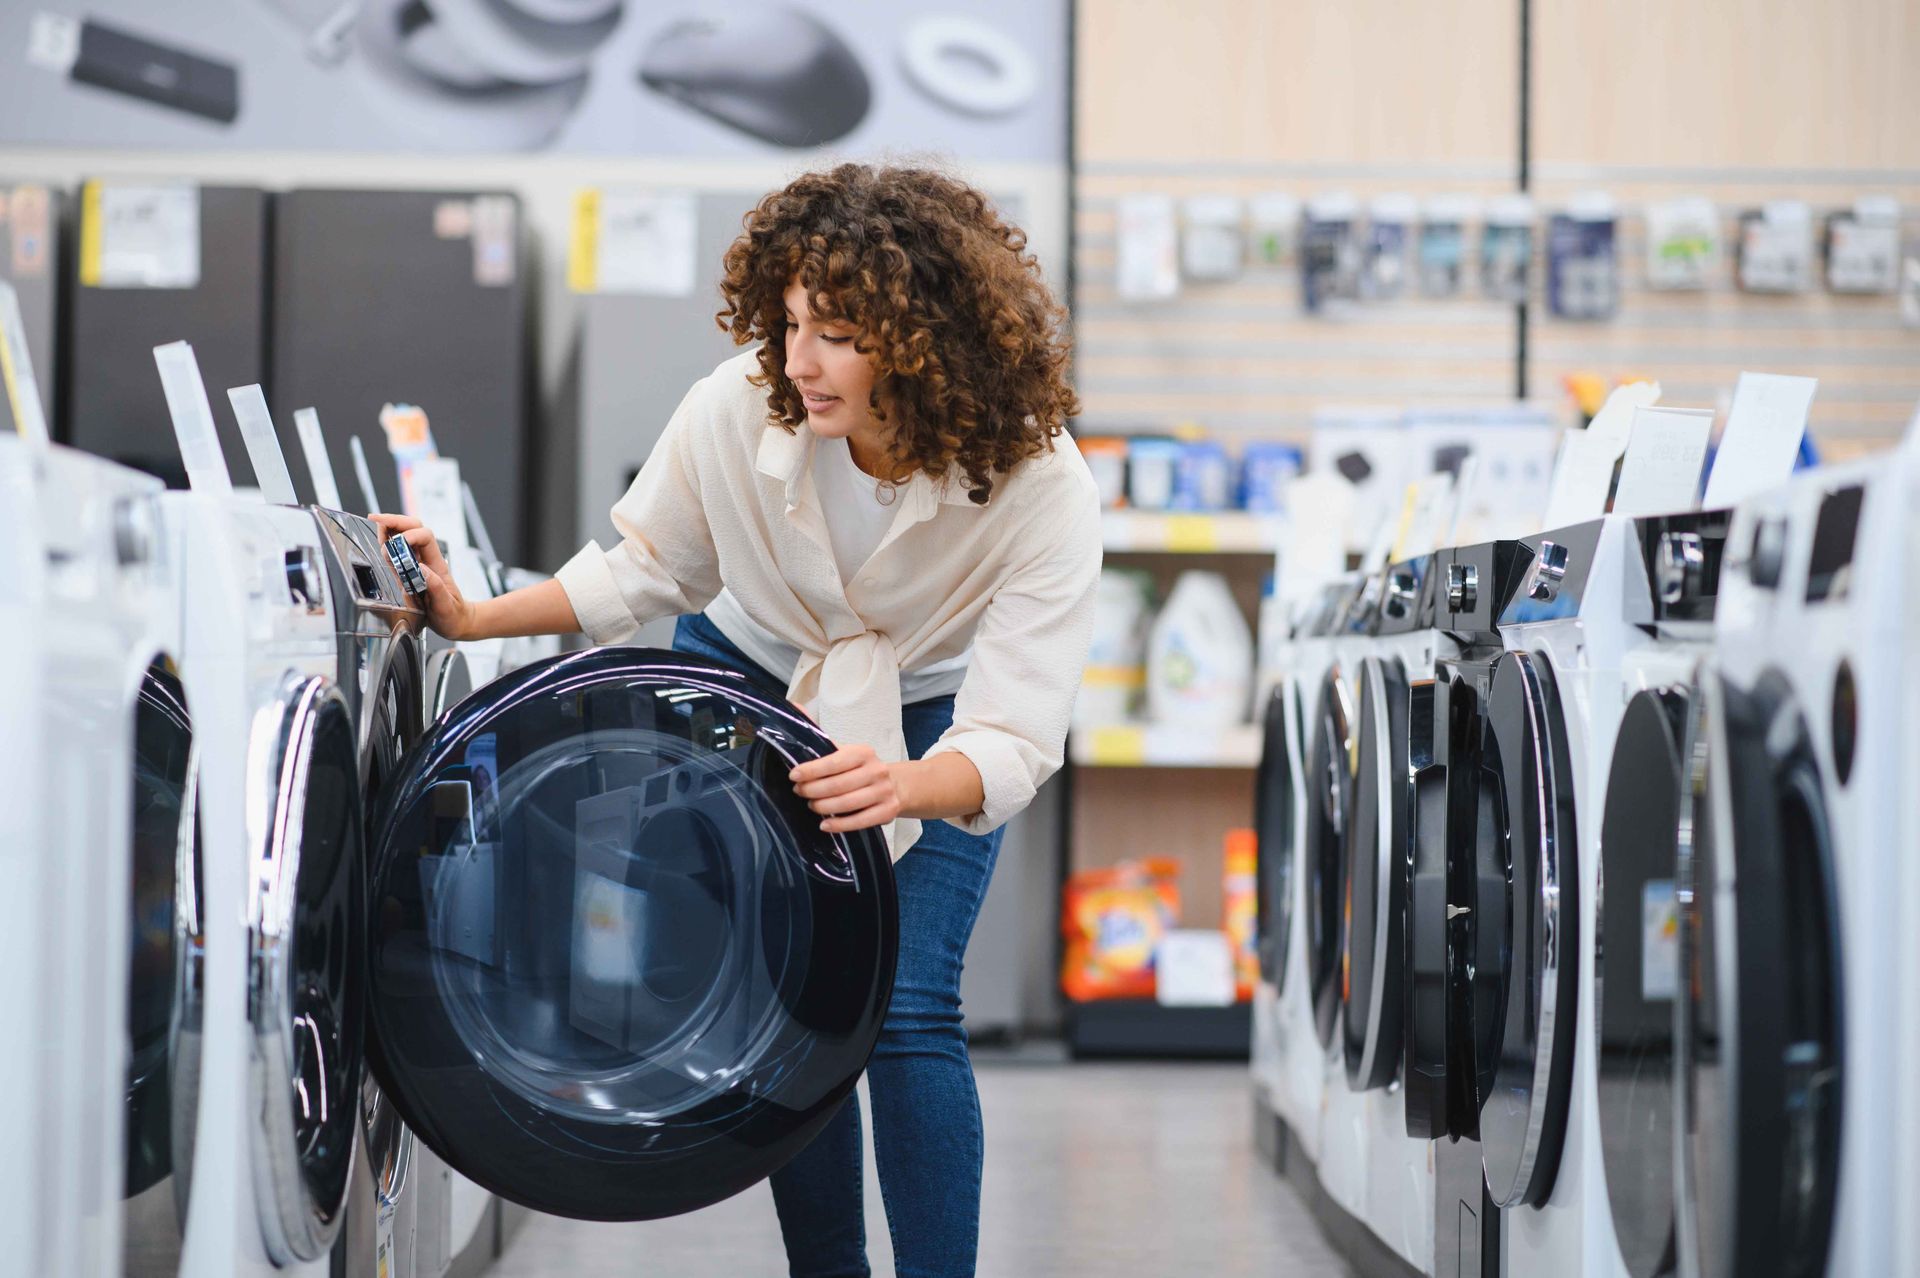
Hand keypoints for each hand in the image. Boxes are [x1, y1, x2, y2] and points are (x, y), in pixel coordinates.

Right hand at [368, 512, 479, 640]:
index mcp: (437, 564)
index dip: (409, 535)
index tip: (397, 545)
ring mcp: (417, 565)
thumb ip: (436, 588)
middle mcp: (426, 560)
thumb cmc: (453, 615)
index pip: (425, 537)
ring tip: (375, 525)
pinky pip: (397, 553)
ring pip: (404, 536)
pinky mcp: (408, 573)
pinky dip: (387, 544)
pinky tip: (379, 541)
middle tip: (376, 520)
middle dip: (395, 521)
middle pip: (414, 528)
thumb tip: (422, 570)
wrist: (457, 622)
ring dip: (389, 528)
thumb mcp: (446, 606)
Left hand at [790, 743, 905, 834]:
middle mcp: (876, 770)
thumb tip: (798, 737)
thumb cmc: (862, 770)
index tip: (794, 776)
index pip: (833, 762)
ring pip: (846, 803)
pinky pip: (858, 821)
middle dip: (813, 790)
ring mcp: (884, 791)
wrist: (895, 785)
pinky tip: (824, 824)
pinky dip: (839, 825)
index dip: (811, 770)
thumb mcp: (848, 754)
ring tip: (811, 805)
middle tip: (799, 792)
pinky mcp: (887, 811)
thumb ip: (826, 749)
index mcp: (864, 753)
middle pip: (838, 785)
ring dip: (823, 806)